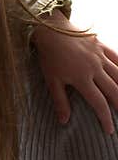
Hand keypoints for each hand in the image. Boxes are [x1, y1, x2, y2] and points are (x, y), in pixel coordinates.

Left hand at [32, 13, 117, 133]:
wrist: (50, 29)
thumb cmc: (49, 56)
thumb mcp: (51, 80)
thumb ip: (60, 101)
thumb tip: (64, 122)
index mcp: (82, 79)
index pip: (98, 103)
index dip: (105, 118)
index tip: (110, 130)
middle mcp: (95, 69)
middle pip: (114, 91)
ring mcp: (100, 57)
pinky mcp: (101, 46)